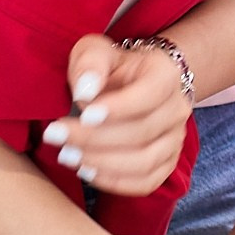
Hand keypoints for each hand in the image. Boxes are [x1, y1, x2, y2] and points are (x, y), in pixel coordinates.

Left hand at [44, 35, 191, 197]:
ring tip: (67, 155)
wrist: (135, 83)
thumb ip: (90, 63)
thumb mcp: (96, 51)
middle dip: (95, 138)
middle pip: (142, 132)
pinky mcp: (166, 164)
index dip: (118, 109)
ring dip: (102, 163)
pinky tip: (86, 170)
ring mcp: (175, 140)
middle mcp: (177, 110)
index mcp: (166, 76)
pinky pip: (145, 183)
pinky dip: (114, 182)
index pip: (148, 96)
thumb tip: (85, 91)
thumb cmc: (112, 67)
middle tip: (56, 136)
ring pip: (145, 162)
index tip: (84, 114)